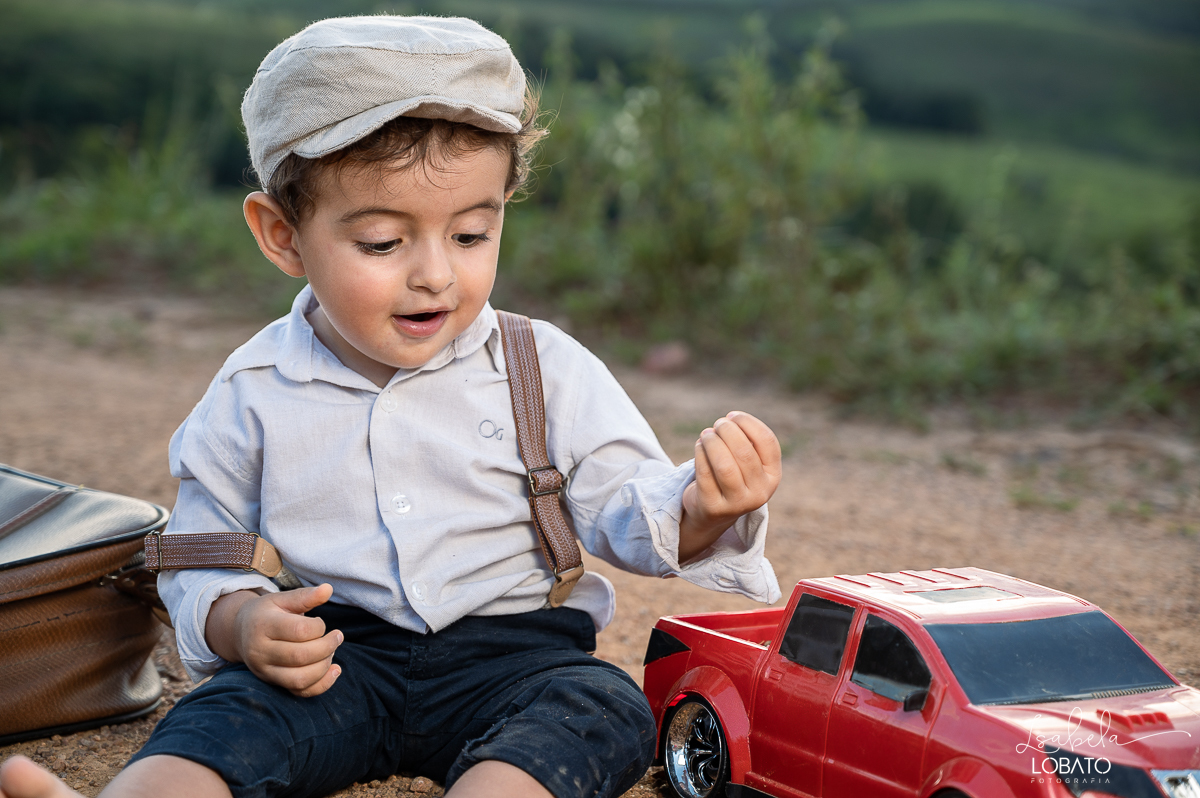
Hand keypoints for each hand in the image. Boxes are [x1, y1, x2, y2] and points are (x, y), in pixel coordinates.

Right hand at [205, 583, 342, 696]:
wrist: (240, 633)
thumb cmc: (266, 613)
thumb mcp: (281, 599)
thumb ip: (305, 596)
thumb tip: (328, 589)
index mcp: (263, 626)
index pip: (298, 631)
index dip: (319, 627)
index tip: (321, 622)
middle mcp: (260, 652)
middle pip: (300, 656)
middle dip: (327, 647)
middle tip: (337, 636)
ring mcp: (265, 671)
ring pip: (300, 679)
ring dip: (324, 666)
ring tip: (331, 652)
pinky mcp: (273, 683)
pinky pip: (300, 692)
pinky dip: (322, 685)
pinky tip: (334, 670)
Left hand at [679, 411, 781, 562]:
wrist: (713, 514)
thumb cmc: (732, 477)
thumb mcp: (747, 463)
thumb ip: (746, 441)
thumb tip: (731, 420)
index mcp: (773, 476)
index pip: (767, 442)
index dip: (749, 423)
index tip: (733, 415)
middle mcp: (760, 493)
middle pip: (744, 453)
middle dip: (728, 431)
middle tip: (717, 424)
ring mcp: (737, 504)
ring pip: (724, 465)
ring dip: (712, 442)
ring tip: (706, 434)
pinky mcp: (713, 508)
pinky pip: (705, 474)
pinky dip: (700, 454)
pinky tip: (699, 446)